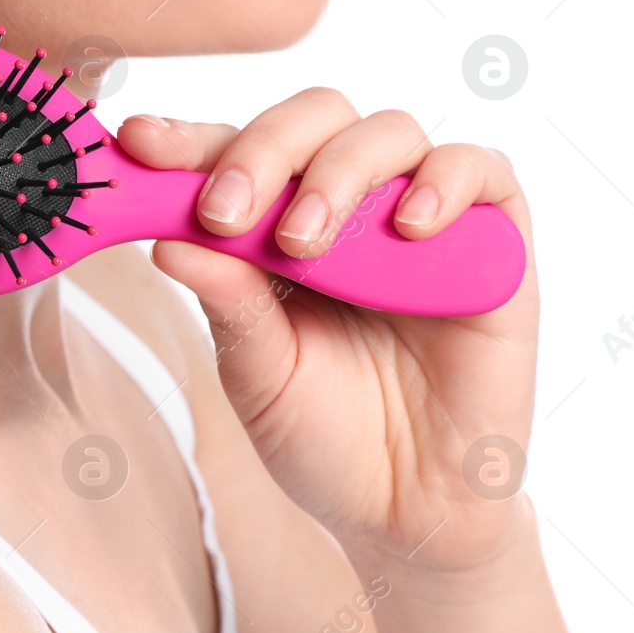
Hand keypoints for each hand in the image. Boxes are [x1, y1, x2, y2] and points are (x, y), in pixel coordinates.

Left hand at [117, 88, 540, 571]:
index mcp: (275, 225)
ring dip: (336, 174)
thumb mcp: (257, 373)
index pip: (234, 153)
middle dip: (260, 150)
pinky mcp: (493, 247)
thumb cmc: (322, 436)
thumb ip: (227, 303)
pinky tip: (406, 227)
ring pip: (387, 133)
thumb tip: (168, 238)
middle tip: (224, 211)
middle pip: (312, 119)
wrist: (407, 513)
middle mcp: (350, 206)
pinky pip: (484, 171)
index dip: (189, 139)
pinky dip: (444, 181)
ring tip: (304, 244)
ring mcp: (422, 219)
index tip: (139, 142)